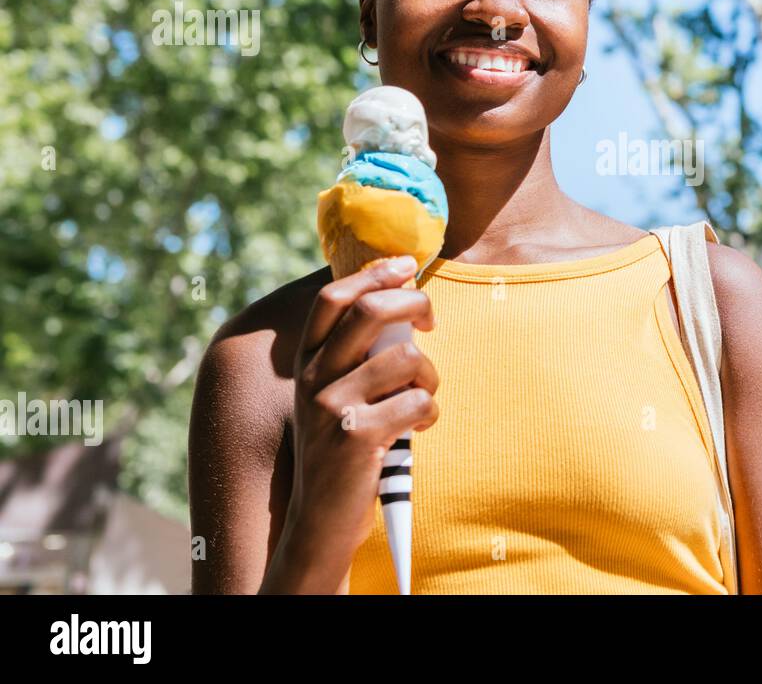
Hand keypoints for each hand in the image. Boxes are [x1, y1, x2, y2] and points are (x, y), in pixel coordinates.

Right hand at [262, 255, 437, 593]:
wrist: (319, 522)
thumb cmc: (342, 450)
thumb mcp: (333, 397)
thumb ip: (353, 357)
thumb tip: (398, 302)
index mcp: (307, 364)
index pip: (333, 298)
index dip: (372, 272)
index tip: (406, 264)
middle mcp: (313, 380)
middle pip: (369, 311)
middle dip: (413, 302)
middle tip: (430, 318)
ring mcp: (332, 407)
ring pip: (406, 358)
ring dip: (430, 375)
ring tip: (423, 396)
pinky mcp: (357, 437)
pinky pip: (419, 402)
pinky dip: (430, 413)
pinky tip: (418, 428)